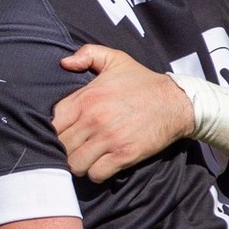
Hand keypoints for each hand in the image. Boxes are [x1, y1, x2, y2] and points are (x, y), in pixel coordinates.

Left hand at [52, 45, 193, 180]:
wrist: (176, 102)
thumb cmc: (142, 82)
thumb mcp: (115, 59)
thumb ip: (87, 54)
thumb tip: (64, 63)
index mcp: (86, 98)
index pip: (52, 123)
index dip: (54, 130)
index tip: (62, 131)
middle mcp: (94, 119)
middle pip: (60, 146)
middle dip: (64, 149)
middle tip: (73, 147)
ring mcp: (108, 139)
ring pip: (74, 164)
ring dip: (78, 163)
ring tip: (85, 157)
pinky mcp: (124, 155)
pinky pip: (96, 174)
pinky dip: (95, 173)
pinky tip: (100, 165)